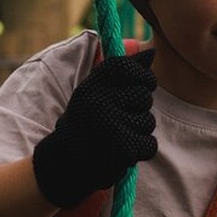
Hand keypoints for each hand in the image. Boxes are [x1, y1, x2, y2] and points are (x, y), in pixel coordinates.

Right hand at [33, 50, 157, 208]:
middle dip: (139, 109)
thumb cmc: (85, 122)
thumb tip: (152, 52)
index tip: (145, 85)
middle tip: (119, 119)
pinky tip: (123, 151)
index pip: (130, 68)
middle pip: (144, 96)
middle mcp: (99, 101)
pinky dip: (141, 149)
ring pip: (147, 121)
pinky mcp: (121, 148)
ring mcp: (110, 125)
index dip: (144, 77)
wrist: (64, 163)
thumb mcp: (95, 92)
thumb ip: (121, 72)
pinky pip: (149, 144)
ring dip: (139, 131)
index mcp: (92, 84)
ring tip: (117, 136)